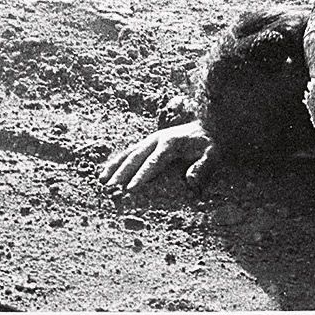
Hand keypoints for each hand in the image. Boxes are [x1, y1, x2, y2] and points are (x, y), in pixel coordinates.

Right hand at [97, 120, 218, 192]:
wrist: (209, 125)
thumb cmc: (210, 144)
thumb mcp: (213, 154)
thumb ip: (203, 167)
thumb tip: (190, 181)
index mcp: (171, 143)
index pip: (153, 162)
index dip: (141, 176)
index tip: (130, 189)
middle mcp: (157, 139)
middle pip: (136, 157)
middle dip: (122, 173)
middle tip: (111, 188)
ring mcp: (151, 139)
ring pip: (128, 153)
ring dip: (115, 166)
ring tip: (101, 180)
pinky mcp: (148, 141)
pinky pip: (129, 151)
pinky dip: (117, 161)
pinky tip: (106, 171)